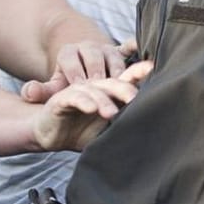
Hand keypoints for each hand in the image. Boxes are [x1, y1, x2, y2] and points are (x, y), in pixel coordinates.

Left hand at [20, 39, 137, 103]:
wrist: (84, 67)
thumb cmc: (69, 83)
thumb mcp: (55, 86)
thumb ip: (41, 92)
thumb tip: (28, 93)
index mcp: (68, 52)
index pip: (70, 59)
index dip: (74, 72)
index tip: (79, 86)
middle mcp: (87, 47)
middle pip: (92, 56)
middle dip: (97, 72)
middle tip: (101, 88)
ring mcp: (105, 49)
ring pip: (112, 56)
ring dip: (117, 70)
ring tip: (122, 88)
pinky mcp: (121, 54)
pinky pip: (128, 50)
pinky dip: (133, 51)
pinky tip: (143, 59)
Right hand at [31, 59, 152, 151]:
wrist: (50, 135)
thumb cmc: (80, 131)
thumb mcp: (106, 130)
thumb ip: (123, 125)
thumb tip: (149, 131)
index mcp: (108, 92)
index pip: (126, 80)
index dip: (139, 72)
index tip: (153, 68)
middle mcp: (94, 88)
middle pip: (112, 83)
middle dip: (125, 88)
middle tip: (135, 99)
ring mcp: (78, 91)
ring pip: (94, 91)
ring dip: (103, 101)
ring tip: (111, 113)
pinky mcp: (61, 100)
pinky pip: (74, 98)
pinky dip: (83, 102)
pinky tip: (91, 109)